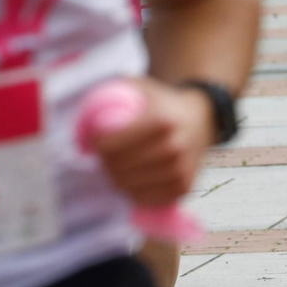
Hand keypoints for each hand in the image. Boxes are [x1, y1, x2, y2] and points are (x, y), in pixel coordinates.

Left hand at [89, 79, 214, 207]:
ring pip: (128, 186)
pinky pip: (145, 199)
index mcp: (162, 122)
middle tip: (106, 155)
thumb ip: (112, 93)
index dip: (96, 145)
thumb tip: (83, 125)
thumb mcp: (142, 87)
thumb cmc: (163, 103)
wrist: (202, 118)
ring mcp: (180, 169)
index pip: (110, 146)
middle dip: (105, 163)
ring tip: (119, 166)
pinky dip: (133, 192)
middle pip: (117, 168)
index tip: (96, 141)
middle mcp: (174, 147)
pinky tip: (134, 179)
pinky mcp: (184, 186)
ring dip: (117, 178)